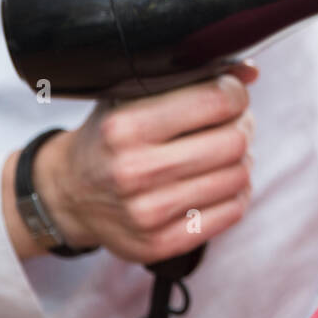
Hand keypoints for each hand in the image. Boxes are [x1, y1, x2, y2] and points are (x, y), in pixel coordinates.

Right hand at [30, 60, 259, 264]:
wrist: (67, 196)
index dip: (235, 93)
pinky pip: (232, 212)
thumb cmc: (109, 138)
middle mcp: (133, 171)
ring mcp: (147, 213)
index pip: (216, 101)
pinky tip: (217, 182)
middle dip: (241, 127)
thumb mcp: (131, 96)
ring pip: (238, 177)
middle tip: (231, 124)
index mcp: (125, 127)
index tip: (230, 94)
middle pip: (234, 142)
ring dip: (240, 161)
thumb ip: (187, 78)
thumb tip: (250, 73)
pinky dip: (235, 193)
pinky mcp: (160, 245)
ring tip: (222, 153)